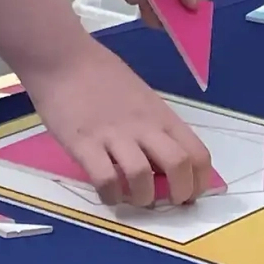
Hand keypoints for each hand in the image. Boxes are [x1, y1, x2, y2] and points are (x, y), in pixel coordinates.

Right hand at [23, 43, 214, 208]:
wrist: (64, 59)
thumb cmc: (103, 77)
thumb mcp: (142, 99)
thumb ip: (155, 127)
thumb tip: (164, 162)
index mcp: (162, 116)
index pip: (197, 153)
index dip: (200, 181)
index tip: (191, 195)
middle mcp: (144, 126)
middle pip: (178, 165)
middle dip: (180, 194)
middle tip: (167, 204)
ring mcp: (114, 135)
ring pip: (142, 176)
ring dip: (142, 198)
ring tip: (135, 200)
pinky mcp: (84, 143)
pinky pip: (104, 179)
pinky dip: (110, 195)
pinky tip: (108, 194)